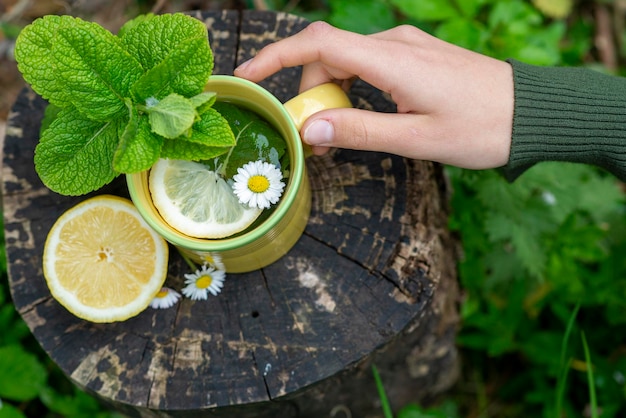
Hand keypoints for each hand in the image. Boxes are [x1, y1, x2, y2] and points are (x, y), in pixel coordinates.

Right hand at [234, 22, 513, 169]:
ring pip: (346, 61)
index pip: (318, 44)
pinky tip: (358, 118)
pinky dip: (351, 90)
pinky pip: (367, 65)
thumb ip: (359, 131)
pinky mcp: (415, 57)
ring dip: (330, 95)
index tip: (247, 77)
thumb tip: (308, 130)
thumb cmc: (482, 128)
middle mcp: (395, 44)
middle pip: (327, 55)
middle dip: (307, 93)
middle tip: (308, 137)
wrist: (532, 113)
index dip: (275, 56)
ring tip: (333, 136)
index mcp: (393, 60)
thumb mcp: (417, 139)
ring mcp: (406, 47)